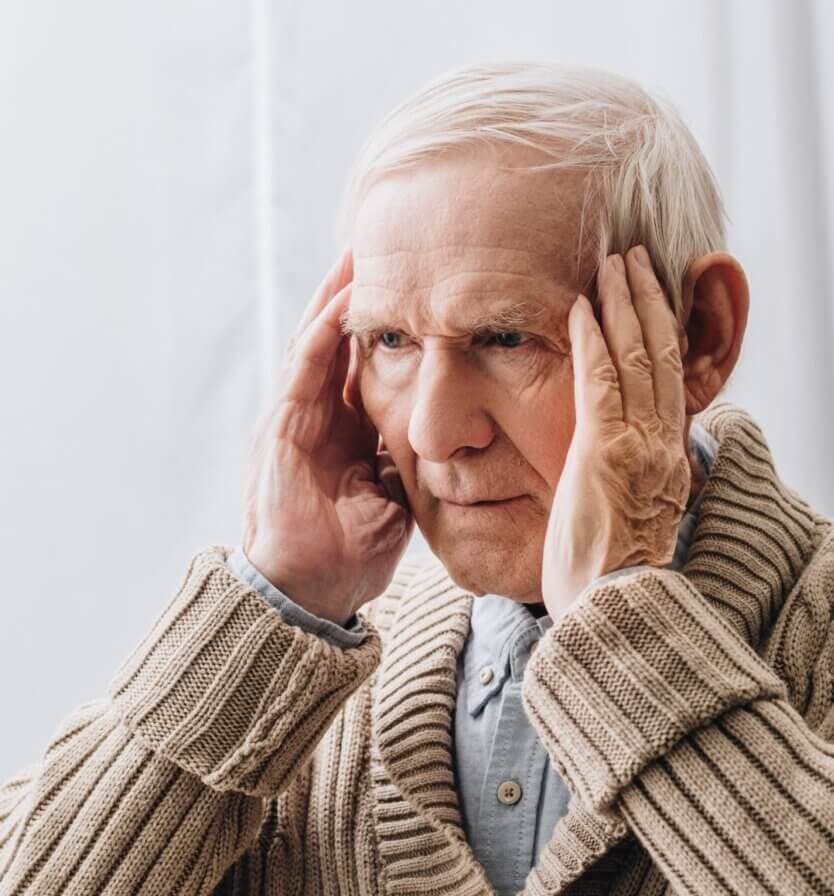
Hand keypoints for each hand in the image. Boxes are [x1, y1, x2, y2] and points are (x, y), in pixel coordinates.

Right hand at [240, 247, 413, 623]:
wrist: (310, 592)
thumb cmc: (351, 557)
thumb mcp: (394, 501)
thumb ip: (404, 464)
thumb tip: (438, 441)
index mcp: (344, 437)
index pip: (364, 370)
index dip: (386, 333)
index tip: (416, 296)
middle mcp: (316, 420)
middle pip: (338, 345)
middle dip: (358, 300)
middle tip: (383, 251)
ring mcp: (294, 420)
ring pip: (318, 343)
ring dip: (339, 299)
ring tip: (362, 254)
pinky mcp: (280, 427)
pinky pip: (305, 367)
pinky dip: (325, 332)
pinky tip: (348, 299)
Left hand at [541, 245, 690, 622]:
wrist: (615, 616)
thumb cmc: (615, 587)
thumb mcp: (636, 529)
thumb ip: (635, 493)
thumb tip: (631, 482)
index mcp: (672, 466)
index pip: (671, 386)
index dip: (665, 337)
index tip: (653, 302)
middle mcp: (664, 448)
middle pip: (663, 359)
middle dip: (650, 303)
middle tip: (637, 260)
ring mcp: (638, 447)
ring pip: (638, 359)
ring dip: (624, 305)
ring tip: (614, 264)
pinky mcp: (605, 453)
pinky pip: (601, 382)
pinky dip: (592, 340)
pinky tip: (579, 308)